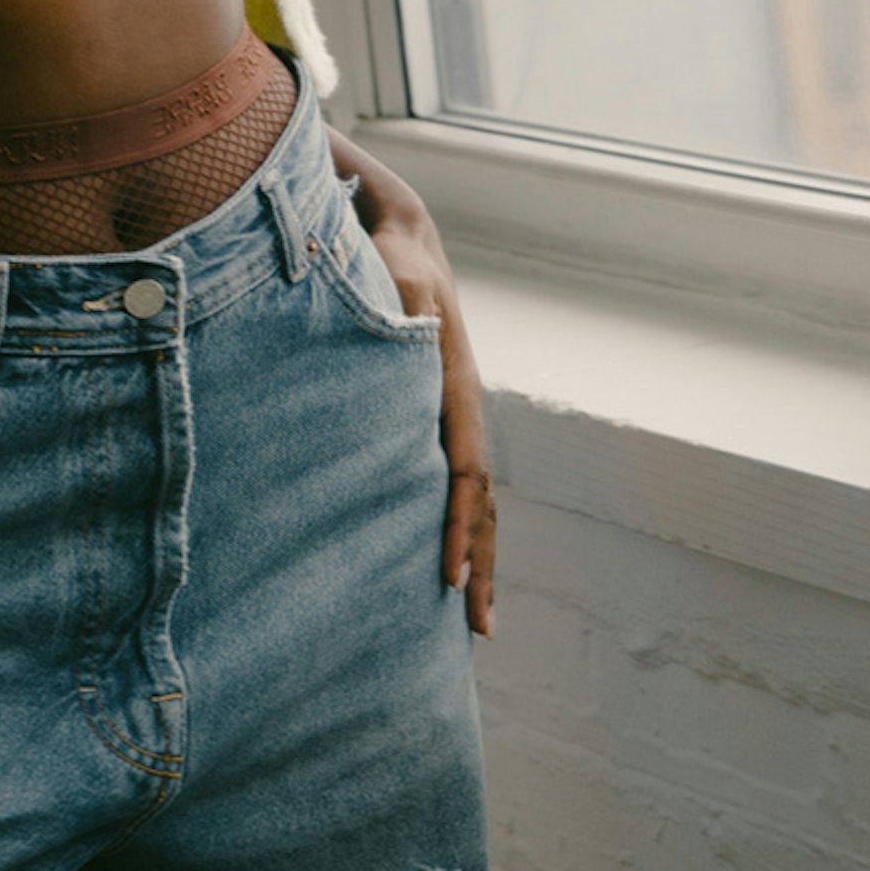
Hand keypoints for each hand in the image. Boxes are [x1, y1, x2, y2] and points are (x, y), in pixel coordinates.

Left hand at [329, 130, 498, 636]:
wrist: (404, 240)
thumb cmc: (389, 259)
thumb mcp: (393, 275)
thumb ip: (398, 301)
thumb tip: (409, 316)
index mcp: (454, 393)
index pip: (464, 476)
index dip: (457, 529)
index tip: (447, 578)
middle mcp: (463, 415)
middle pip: (480, 505)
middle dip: (479, 566)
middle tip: (476, 630)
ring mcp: (453, 422)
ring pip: (475, 504)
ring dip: (477, 560)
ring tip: (474, 620)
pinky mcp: (436, 423)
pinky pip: (456, 488)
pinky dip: (460, 533)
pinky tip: (448, 568)